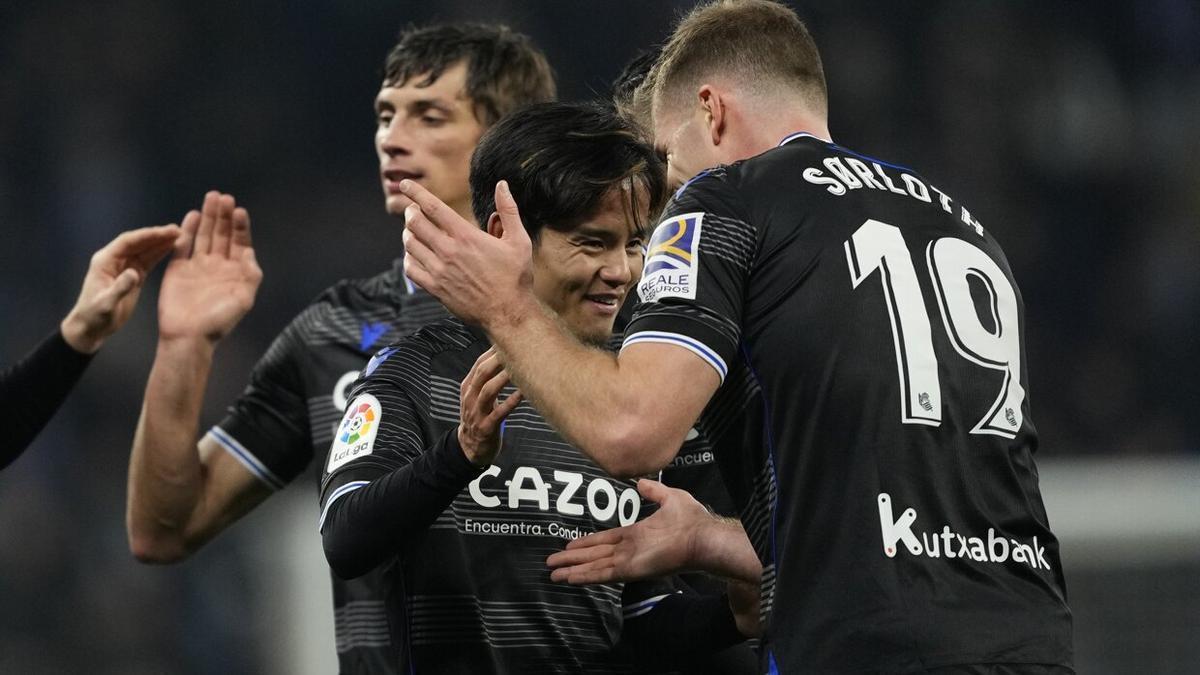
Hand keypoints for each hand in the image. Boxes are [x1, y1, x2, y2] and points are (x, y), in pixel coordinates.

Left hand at [60, 224, 180, 353]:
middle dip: (157, 236)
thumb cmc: (95, 316)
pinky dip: (160, 254)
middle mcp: (115, 260)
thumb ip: (120, 288)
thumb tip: (134, 273)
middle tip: (178, 230)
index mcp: (105, 261)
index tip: (165, 232)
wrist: (91, 328)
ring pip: (145, 250)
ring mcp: (125, 267)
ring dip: (161, 242)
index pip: (127, 242)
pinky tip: (173, 249)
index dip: (147, 236)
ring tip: (180, 236)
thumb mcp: (106, 304)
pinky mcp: (134, 275)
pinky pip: (148, 261)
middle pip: (138, 242)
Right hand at [157, 191, 261, 344]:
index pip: (240, 243)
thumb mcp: (244, 299)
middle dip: (224, 216)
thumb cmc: (219, 321)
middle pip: (222, 235)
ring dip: (208, 218)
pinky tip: (193, 215)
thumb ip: (251, 275)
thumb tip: (250, 252)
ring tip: (212, 198)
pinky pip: (184, 245)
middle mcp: (217, 265)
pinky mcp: (178, 268)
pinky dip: (188, 230)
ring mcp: (198, 266)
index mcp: (235, 272)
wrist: (189, 336)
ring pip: (205, 236)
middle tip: (224, 197)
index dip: (240, 227)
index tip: (240, 210)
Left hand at [401, 180, 535, 327]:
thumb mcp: (519, 240)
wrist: (508, 313)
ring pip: (409, 245)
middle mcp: (448, 251)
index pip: (432, 207)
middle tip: (414, 210)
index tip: (406, 185)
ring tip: (413, 231)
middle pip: (415, 223)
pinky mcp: (435, 288)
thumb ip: (509, 210)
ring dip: (408, 233)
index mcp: (466, 236)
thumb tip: (502, 185)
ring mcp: (439, 271)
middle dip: (411, 212)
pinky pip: (410, 269)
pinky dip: (408, 258)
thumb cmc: (515, 277)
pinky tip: (415, 255)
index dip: (415, 192)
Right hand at [457, 347, 522, 465]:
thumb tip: (507, 356)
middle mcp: (470, 398)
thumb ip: (488, 378)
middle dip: (498, 360)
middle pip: (482, 373)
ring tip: (519, 368)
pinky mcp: (486, 428)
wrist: (470, 448)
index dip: (493, 351)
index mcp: (468, 388)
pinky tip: (522, 394)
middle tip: (517, 348)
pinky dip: (510, 402)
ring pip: (488, 391)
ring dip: (504, 378)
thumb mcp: (478, 396)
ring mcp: (477, 413)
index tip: (510, 339)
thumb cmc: (481, 416)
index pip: (479, 364)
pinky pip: (498, 413)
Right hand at [547, 478, 712, 583]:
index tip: (569, 545)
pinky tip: (570, 579)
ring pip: (594, 567)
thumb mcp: (670, 497)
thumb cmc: (691, 520)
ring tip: (553, 576)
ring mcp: (629, 561)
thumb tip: (640, 482)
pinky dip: (586, 577)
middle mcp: (629, 550)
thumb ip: (654, 491)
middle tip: (551, 564)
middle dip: (573, 560)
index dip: (587, 543)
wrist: (702, 537)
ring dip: (574, 571)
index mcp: (636, 534)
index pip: (605, 540)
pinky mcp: (631, 570)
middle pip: (594, 556)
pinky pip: (603, 574)